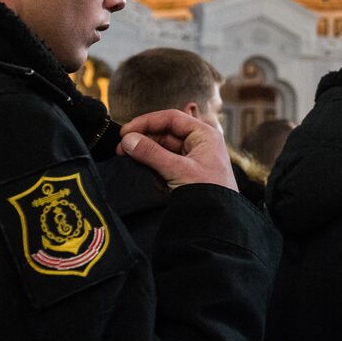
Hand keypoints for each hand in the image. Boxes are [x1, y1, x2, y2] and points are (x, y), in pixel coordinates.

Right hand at [118, 109, 238, 190]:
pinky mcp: (186, 175)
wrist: (219, 222)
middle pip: (165, 133)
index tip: (126, 131)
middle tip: (122, 148)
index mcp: (204, 135)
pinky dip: (156, 170)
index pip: (172, 118)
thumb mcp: (178, 170)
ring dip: (148, 156)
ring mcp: (193, 159)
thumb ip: (151, 153)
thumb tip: (128, 140)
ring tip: (133, 161)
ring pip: (163, 150)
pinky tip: (154, 179)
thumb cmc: (209, 192)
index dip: (147, 122)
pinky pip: (166, 165)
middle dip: (144, 140)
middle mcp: (199, 143)